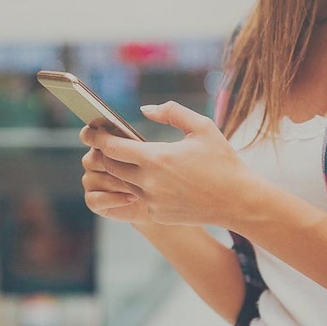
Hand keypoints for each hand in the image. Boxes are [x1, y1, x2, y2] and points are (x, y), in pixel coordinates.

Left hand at [79, 101, 260, 227]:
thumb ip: (171, 112)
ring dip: (110, 172)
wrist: (237, 200)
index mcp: (158, 158)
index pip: (112, 147)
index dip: (96, 137)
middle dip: (101, 154)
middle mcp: (149, 182)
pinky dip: (116, 196)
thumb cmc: (222, 160)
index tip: (89, 131)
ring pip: (116, 185)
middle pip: (109, 166)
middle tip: (100, 144)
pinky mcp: (155, 215)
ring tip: (112, 160)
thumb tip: (143, 110)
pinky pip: (124, 205)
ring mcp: (151, 201)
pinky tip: (118, 186)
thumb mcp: (202, 127)